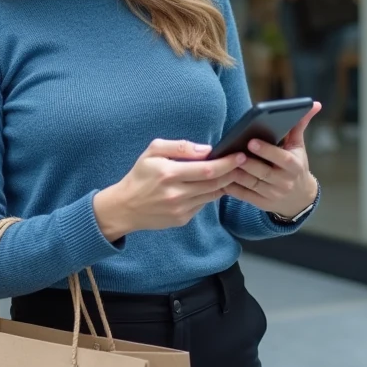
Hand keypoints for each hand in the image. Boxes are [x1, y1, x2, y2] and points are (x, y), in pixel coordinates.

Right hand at [93, 140, 247, 240]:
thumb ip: (179, 147)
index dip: (227, 163)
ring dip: (224, 184)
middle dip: (231, 173)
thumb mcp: (152, 152)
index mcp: (169, 173)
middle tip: (241, 163)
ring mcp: (180, 209)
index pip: (207, 169)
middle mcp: (176, 193)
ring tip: (230, 173)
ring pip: (212, 195)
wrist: (125, 207)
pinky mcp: (182, 219)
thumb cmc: (139, 176)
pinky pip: (203, 205)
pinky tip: (210, 186)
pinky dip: (209, 194)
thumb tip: (206, 150)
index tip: (239, 155)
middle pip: (214, 184)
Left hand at [224, 102, 320, 217]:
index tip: (251, 141)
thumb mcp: (299, 147)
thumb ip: (300, 126)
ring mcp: (272, 195)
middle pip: (262, 172)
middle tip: (232, 151)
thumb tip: (313, 104)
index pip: (282, 159)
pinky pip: (242, 195)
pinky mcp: (260, 203)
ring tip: (221, 161)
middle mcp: (284, 182)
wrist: (299, 198)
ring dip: (234, 173)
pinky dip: (230, 187)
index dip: (267, 151)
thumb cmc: (296, 166)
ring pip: (250, 184)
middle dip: (247, 163)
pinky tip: (219, 176)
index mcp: (295, 166)